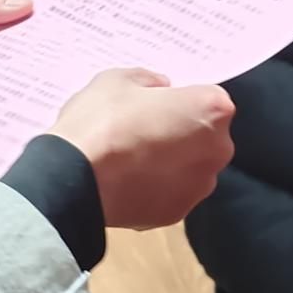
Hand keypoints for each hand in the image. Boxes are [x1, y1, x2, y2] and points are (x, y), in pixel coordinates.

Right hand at [55, 67, 235, 229]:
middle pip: (205, 135)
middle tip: (143, 129)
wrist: (74, 178)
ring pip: (190, 166)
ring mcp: (199, 186)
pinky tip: (127, 181)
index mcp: (213, 109)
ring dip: (171, 162)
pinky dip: (156, 188)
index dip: (182, 100)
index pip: (208, 99)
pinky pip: (171, 193)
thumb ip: (149, 80)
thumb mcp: (119, 79)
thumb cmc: (102, 121)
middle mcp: (218, 150)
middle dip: (181, 131)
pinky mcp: (177, 213)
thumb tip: (161, 88)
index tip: (158, 104)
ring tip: (131, 157)